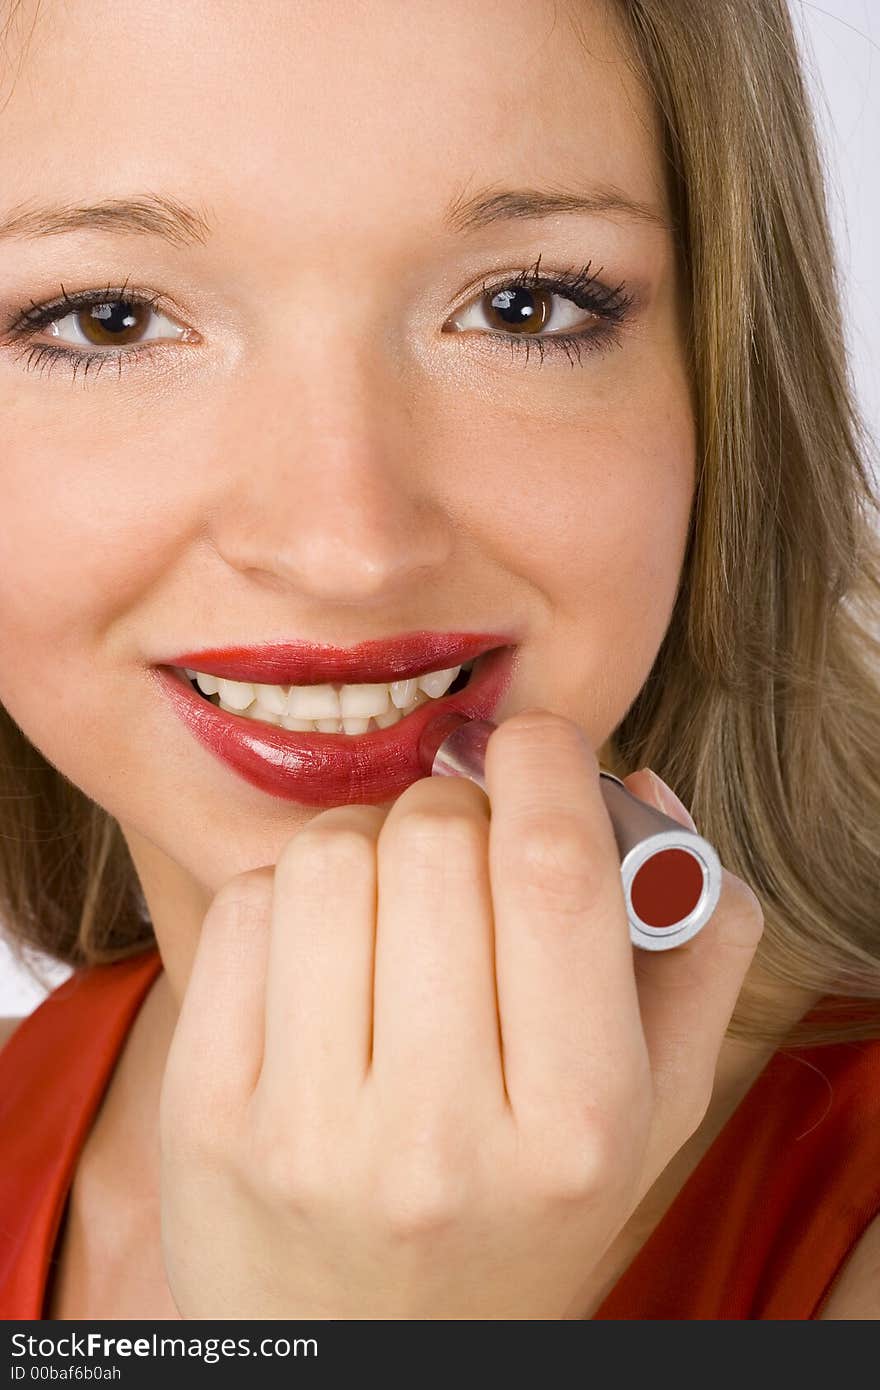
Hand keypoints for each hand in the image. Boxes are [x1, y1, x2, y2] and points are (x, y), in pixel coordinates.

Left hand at [158, 708, 763, 1318]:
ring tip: (387, 913)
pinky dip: (288, 900)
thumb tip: (637, 787)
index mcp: (576, 1128)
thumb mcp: (651, 1114)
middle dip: (454, 811)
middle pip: (432, 841)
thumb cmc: (519, 1217)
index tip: (536, 747)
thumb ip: (690, 951)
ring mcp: (307, 1132)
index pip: (555, 870)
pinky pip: (244, 909)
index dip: (545, 763)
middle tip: (463, 856)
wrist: (365, 1359)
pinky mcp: (206, 1116)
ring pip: (327, 856)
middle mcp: (438, 1138)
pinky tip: (320, 967)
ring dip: (366, 848)